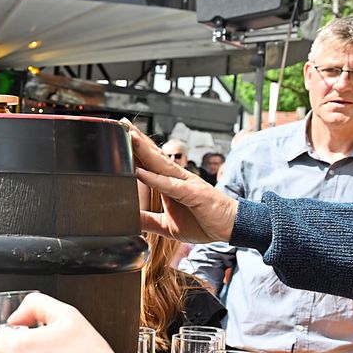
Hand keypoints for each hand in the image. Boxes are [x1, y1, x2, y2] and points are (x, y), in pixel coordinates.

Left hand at [124, 119, 238, 243]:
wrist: (232, 227)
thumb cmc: (204, 222)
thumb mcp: (168, 226)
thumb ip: (148, 221)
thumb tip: (128, 220)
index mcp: (170, 183)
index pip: (150, 162)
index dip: (135, 150)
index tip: (120, 136)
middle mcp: (177, 178)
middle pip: (154, 155)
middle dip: (137, 140)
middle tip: (121, 124)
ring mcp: (185, 183)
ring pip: (161, 164)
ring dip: (144, 151)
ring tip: (129, 137)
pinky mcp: (193, 193)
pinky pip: (170, 185)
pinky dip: (155, 179)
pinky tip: (140, 172)